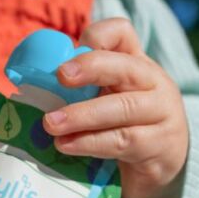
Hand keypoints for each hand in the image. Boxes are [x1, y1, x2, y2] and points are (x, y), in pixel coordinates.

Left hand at [42, 19, 188, 197]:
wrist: (164, 164)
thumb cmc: (127, 124)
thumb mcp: (108, 98)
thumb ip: (83, 87)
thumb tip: (33, 83)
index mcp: (137, 62)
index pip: (122, 33)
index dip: (97, 37)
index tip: (69, 56)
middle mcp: (154, 81)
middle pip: (126, 67)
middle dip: (91, 68)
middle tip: (60, 76)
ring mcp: (161, 112)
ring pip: (122, 108)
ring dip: (82, 115)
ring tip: (50, 124)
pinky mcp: (159, 144)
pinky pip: (122, 141)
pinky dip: (90, 143)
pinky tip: (66, 146)